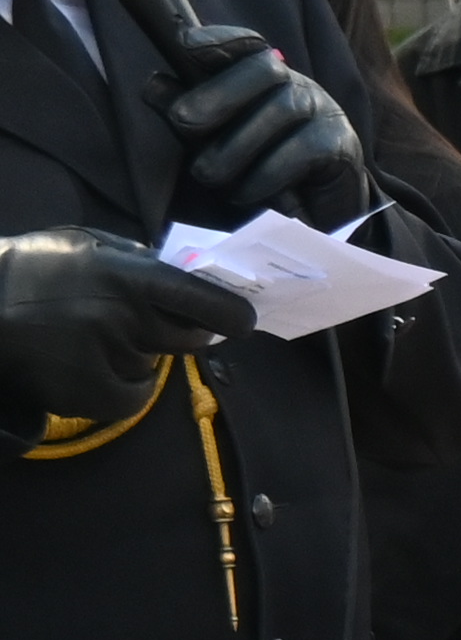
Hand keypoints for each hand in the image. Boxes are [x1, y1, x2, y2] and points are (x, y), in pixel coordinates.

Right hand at [0, 222, 243, 427]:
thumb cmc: (36, 270)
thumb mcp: (86, 244)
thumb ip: (138, 259)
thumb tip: (189, 274)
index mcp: (122, 275)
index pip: (197, 296)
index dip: (229, 312)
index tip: (245, 321)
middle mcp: (120, 317)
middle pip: (189, 337)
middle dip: (181, 330)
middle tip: (146, 321)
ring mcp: (108, 358)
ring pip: (157, 364)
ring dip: (141, 354)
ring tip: (94, 337)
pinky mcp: (95, 395)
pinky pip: (137, 395)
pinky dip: (126, 385)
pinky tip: (94, 365)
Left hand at [156, 20, 368, 225]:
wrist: (321, 218)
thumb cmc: (264, 175)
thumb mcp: (219, 143)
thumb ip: (190, 115)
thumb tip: (153, 86)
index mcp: (267, 80)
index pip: (247, 45)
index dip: (220, 38)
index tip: (186, 44)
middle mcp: (299, 86)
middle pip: (264, 68)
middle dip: (218, 93)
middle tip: (183, 121)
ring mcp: (325, 112)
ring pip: (279, 111)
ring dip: (234, 148)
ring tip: (211, 176)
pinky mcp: (341, 145)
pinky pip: (300, 151)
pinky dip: (265, 175)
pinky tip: (249, 192)